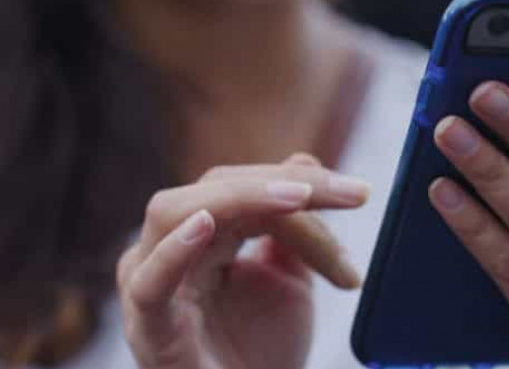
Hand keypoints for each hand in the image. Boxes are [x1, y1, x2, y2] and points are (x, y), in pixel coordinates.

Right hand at [117, 154, 369, 368]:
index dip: (303, 184)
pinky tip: (204, 225)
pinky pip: (149, 281)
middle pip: (217, 188)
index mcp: (202, 232)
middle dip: (282, 184)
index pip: (245, 185)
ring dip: (240, 198)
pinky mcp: (147, 324)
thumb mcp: (291, 280)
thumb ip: (294, 226)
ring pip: (176, 212)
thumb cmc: (264, 352)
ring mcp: (150, 279)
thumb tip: (302, 160)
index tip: (361, 193)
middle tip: (348, 193)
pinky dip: (173, 251)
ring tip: (298, 197)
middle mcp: (168, 245)